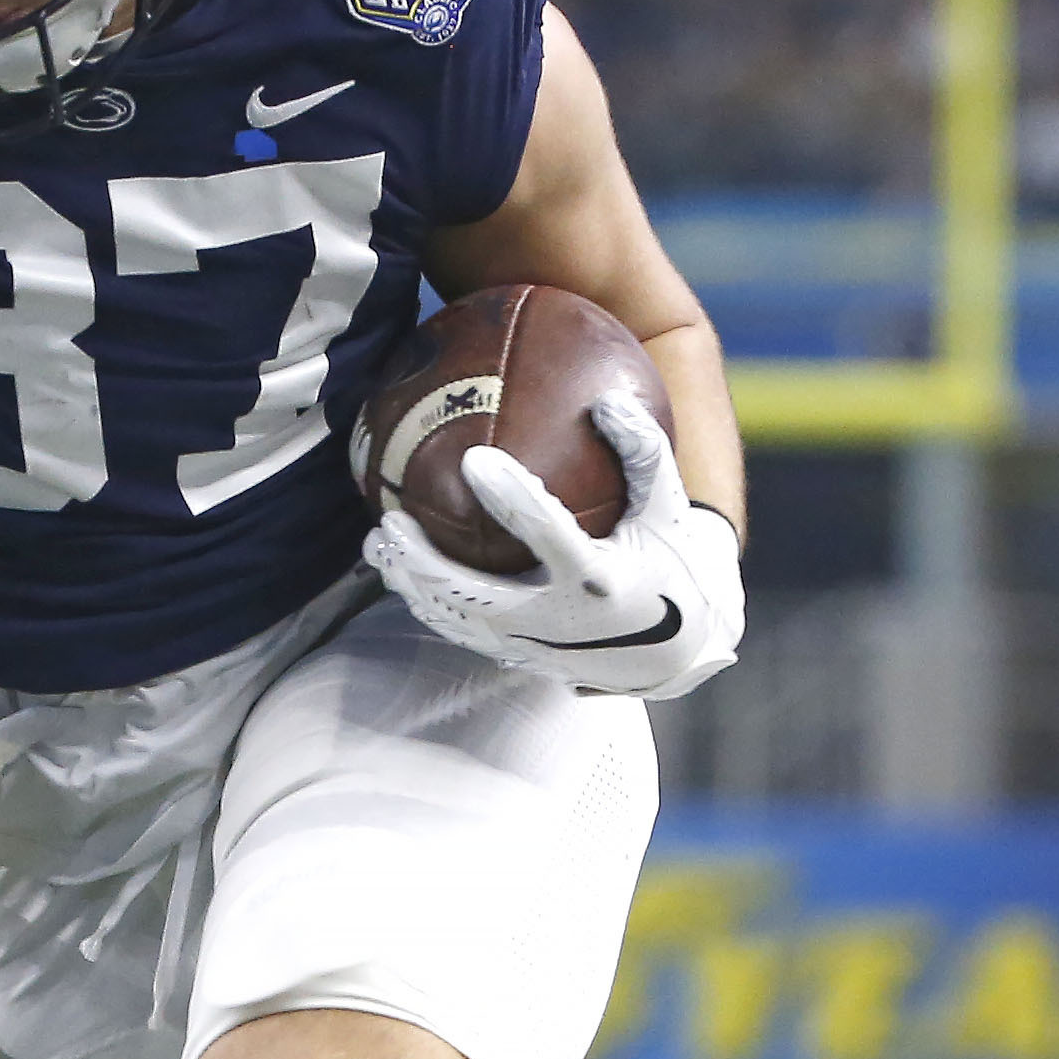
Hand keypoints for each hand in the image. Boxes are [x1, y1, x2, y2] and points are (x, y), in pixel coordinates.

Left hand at [368, 394, 745, 702]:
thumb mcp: (668, 507)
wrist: (678, 649)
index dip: (511, 497)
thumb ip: (642, 452)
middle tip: (392, 522)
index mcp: (600, 578)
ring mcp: (539, 647)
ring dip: (414, 587)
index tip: (474, 459)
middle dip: (428, 565)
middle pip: (479, 597)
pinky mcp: (524, 658)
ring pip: (461, 623)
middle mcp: (564, 620)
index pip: (548, 534)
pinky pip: (466, 635)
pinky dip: (429, 607)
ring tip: (380, 545)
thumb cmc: (670, 563)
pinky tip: (400, 574)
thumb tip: (605, 400)